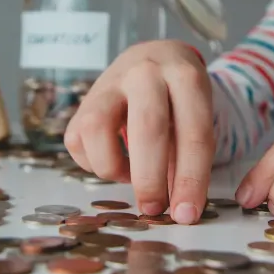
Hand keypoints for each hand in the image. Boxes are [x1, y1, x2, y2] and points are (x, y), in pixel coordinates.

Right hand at [64, 40, 214, 224]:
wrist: (152, 58)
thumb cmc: (179, 98)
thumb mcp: (195, 116)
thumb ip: (188, 158)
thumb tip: (179, 210)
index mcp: (186, 77)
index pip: (193, 133)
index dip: (192, 179)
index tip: (187, 215)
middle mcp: (146, 73)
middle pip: (146, 128)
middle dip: (150, 179)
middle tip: (154, 209)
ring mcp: (110, 82)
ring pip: (97, 129)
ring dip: (112, 166)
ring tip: (127, 177)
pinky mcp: (84, 99)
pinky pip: (77, 139)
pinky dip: (92, 162)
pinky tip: (112, 162)